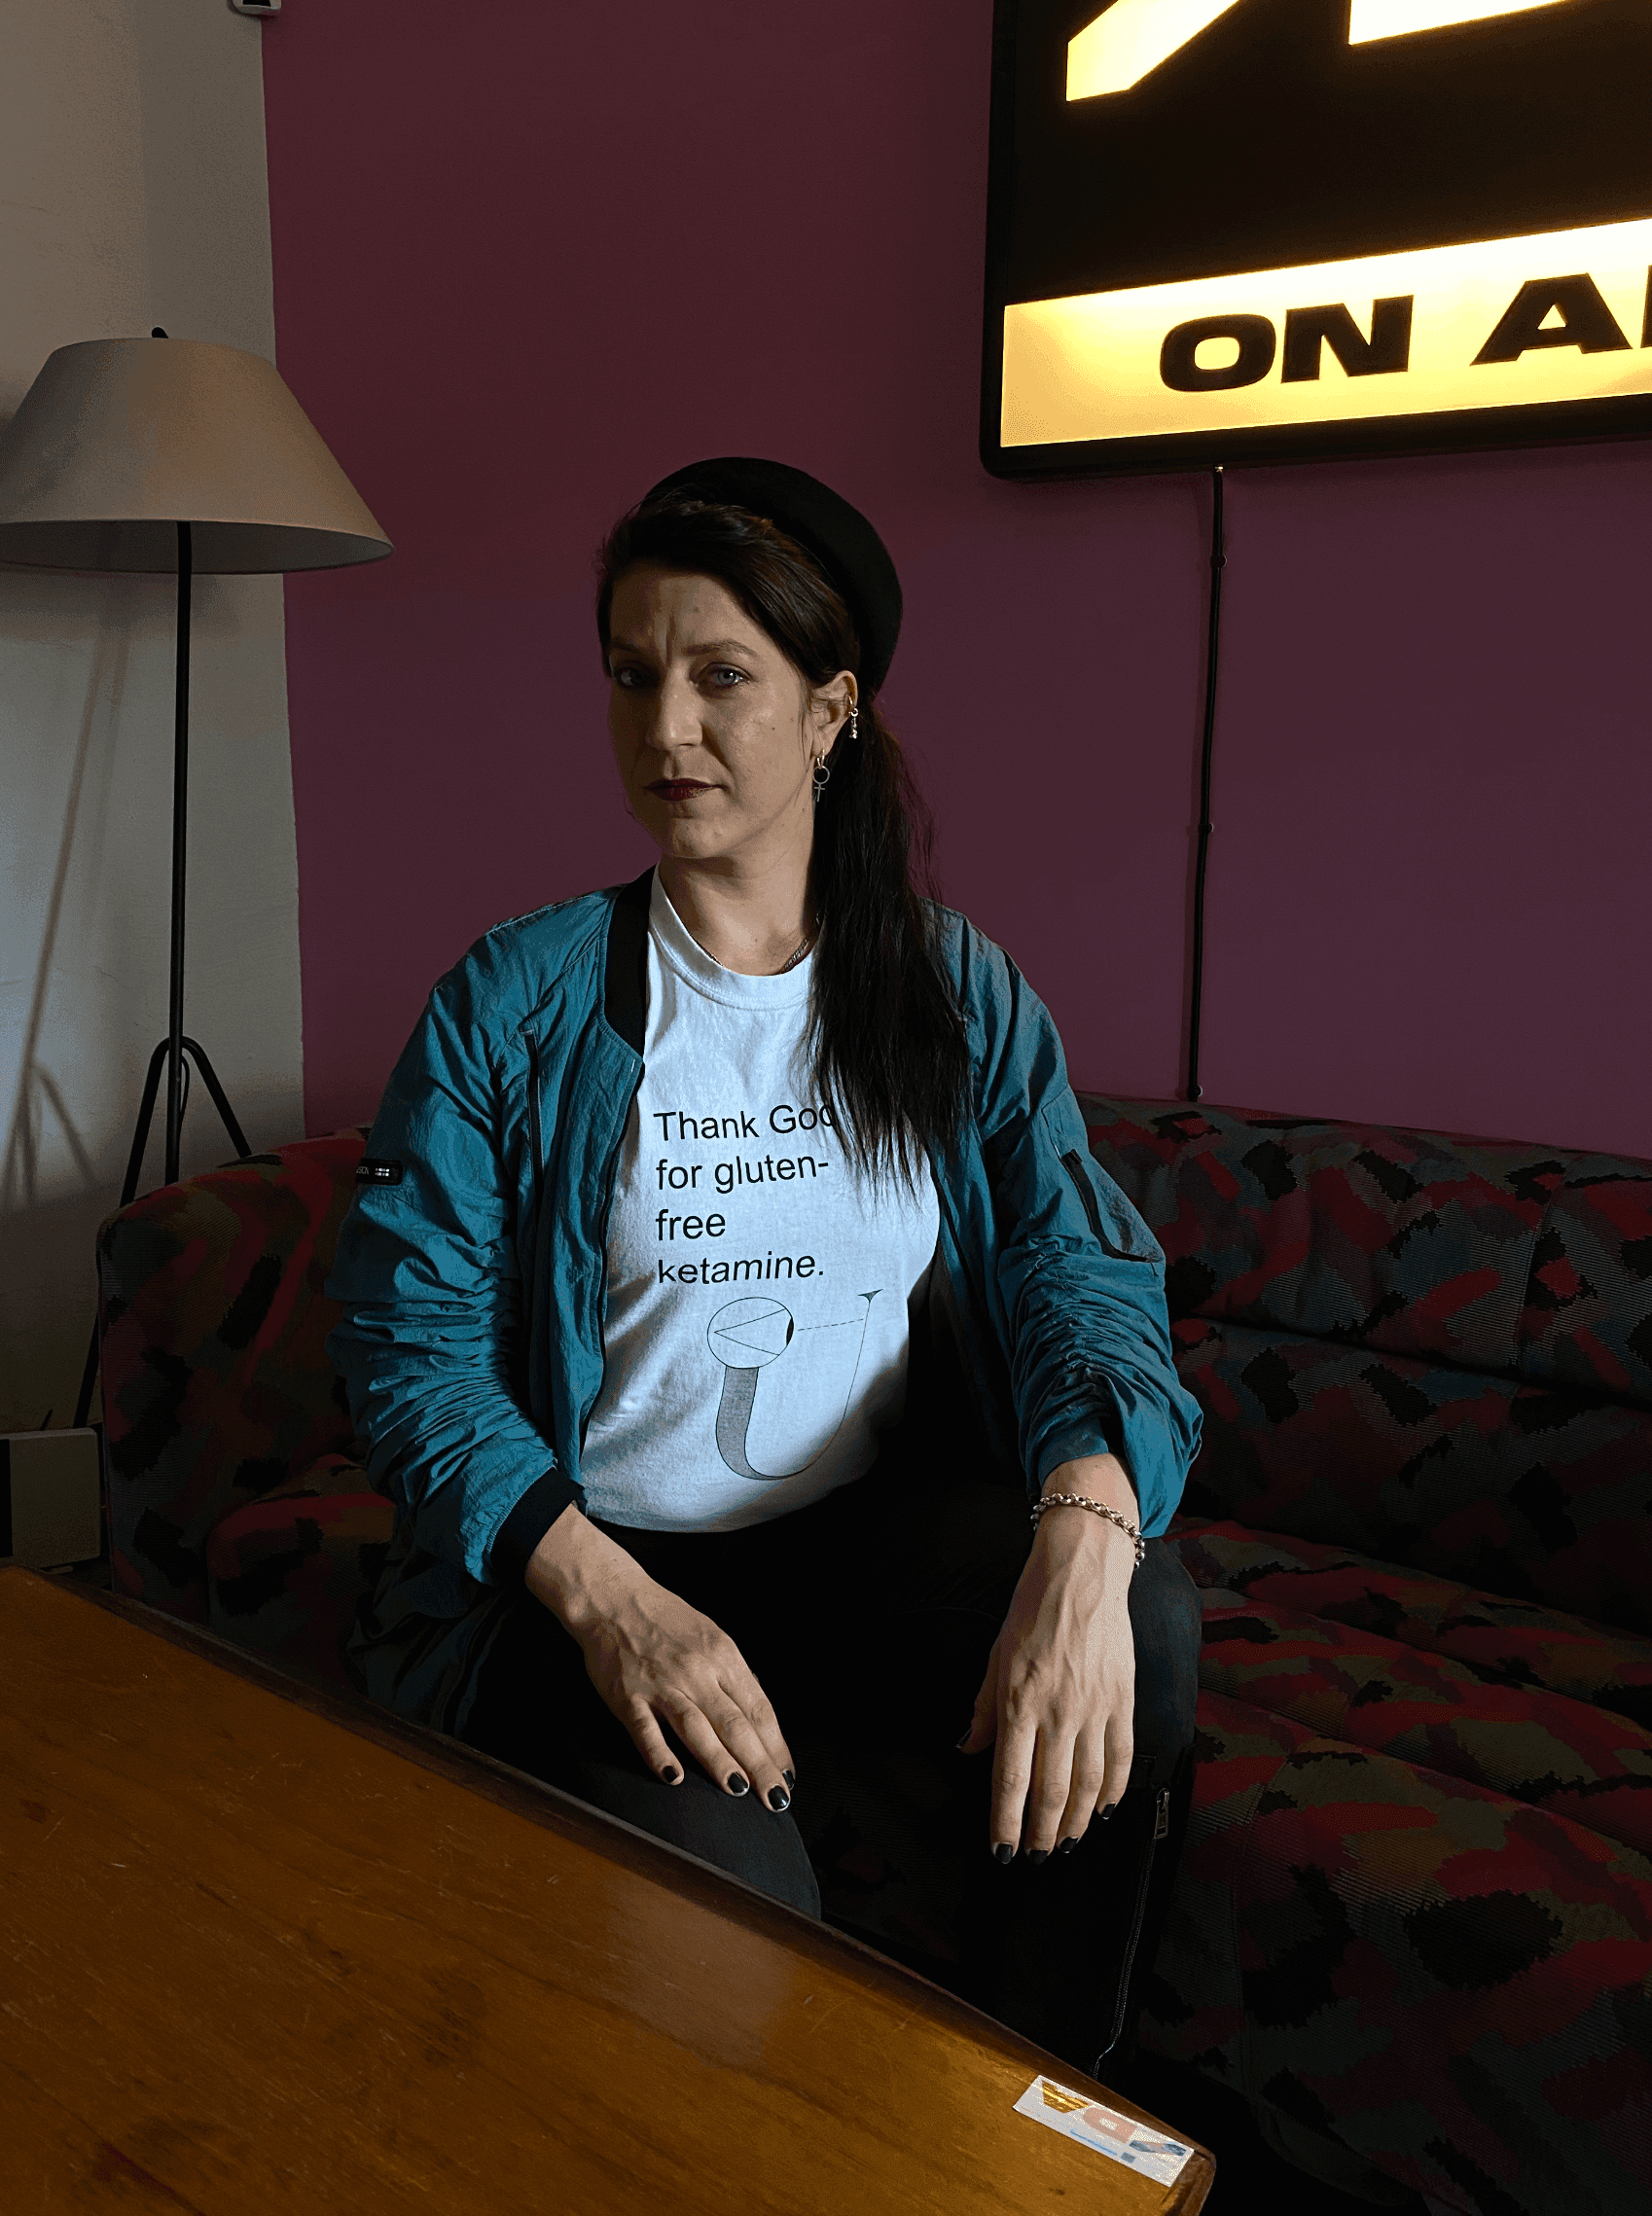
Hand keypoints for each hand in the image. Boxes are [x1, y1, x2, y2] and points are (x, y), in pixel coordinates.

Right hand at [524, 1505, 794, 1808]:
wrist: (615, 1599)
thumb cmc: (667, 1621)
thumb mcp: (713, 1638)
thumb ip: (734, 1677)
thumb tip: (760, 1720)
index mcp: (724, 1657)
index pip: (759, 1709)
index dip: (776, 1746)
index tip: (787, 1775)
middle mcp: (698, 1672)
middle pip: (736, 1725)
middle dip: (760, 1765)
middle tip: (776, 1799)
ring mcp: (662, 1685)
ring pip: (697, 1729)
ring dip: (720, 1762)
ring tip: (738, 1789)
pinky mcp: (628, 1697)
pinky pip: (646, 1730)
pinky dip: (660, 1754)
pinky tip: (673, 1777)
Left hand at [958, 1457, 1136, 1857]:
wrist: (1082, 1573)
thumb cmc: (1032, 1609)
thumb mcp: (995, 1655)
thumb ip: (984, 1708)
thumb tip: (969, 1748)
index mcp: (1019, 1700)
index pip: (1011, 1778)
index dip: (1006, 1823)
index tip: (1003, 1852)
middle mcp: (1058, 1711)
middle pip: (1052, 1792)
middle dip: (1043, 1833)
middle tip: (1037, 1857)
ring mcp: (1095, 1708)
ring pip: (1090, 1784)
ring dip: (1079, 1822)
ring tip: (1068, 1843)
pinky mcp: (1124, 1700)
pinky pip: (1121, 1757)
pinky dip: (1114, 1790)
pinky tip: (1106, 1809)